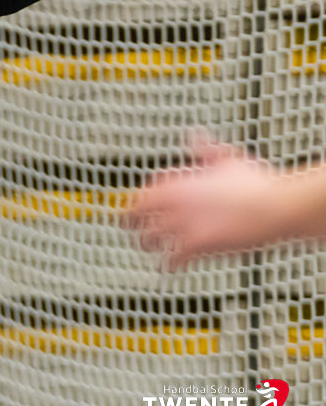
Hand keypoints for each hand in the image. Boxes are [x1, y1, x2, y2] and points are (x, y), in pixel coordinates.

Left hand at [125, 133, 288, 267]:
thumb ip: (206, 150)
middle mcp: (175, 202)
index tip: (139, 205)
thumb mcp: (227, 159)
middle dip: (131, 221)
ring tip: (147, 246)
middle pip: (137, 214)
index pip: (144, 192)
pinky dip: (169, 264)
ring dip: (146, 243)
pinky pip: (173, 258)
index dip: (140, 200)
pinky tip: (169, 268)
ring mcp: (184, 224)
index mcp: (179, 182)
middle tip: (130, 227)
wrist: (275, 207)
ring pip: (149, 238)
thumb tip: (195, 137)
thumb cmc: (256, 183)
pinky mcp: (197, 245)